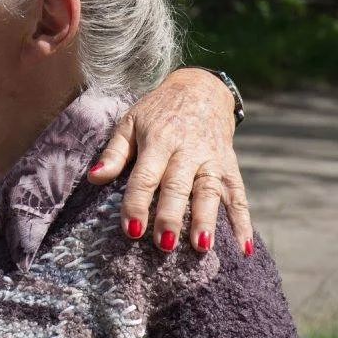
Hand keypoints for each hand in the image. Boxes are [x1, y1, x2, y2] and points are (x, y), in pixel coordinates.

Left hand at [88, 67, 252, 252]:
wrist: (201, 90)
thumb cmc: (158, 111)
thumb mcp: (131, 122)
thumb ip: (114, 152)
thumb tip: (94, 178)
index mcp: (159, 141)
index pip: (146, 176)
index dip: (137, 203)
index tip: (131, 231)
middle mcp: (188, 151)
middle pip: (179, 186)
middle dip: (171, 215)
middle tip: (164, 244)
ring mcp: (213, 160)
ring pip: (211, 191)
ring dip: (207, 220)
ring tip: (202, 248)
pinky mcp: (230, 166)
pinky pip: (240, 196)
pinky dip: (243, 223)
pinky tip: (244, 248)